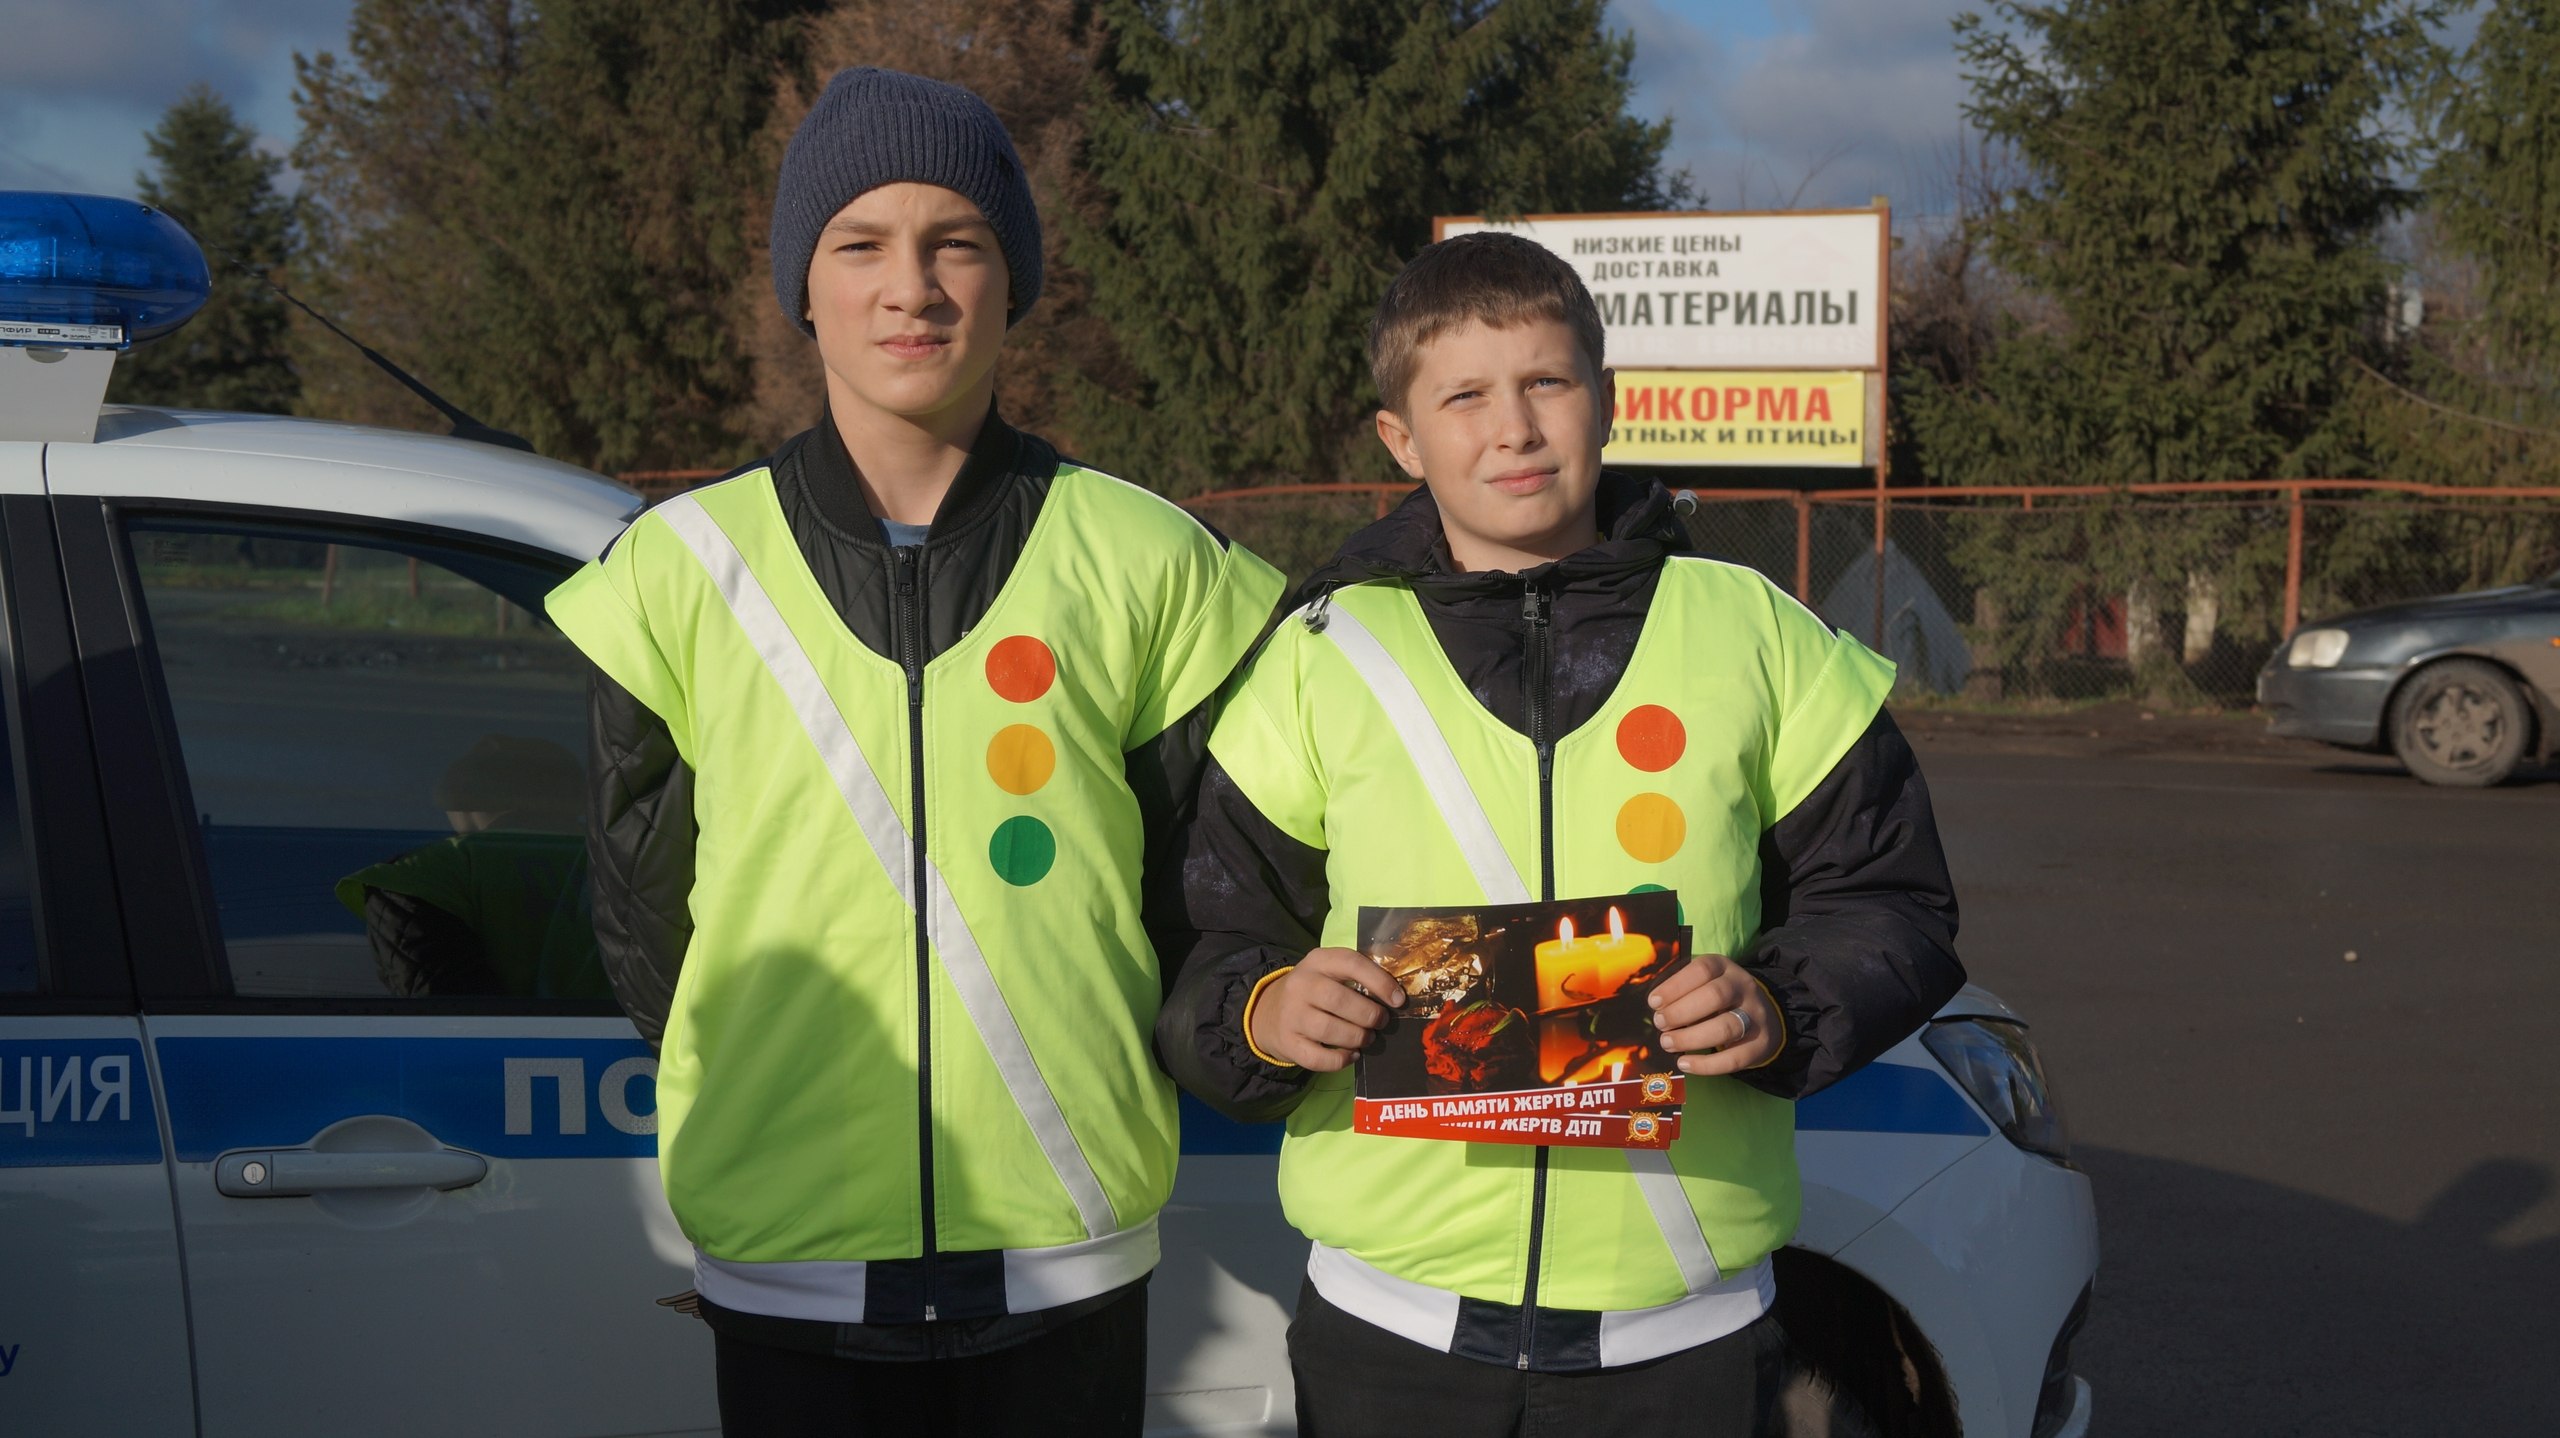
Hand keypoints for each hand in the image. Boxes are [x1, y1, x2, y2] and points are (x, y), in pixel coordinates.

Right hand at [1247, 947, 1403, 1071]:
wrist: (1269, 1011)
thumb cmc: (1314, 991)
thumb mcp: (1329, 972)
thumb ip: (1357, 979)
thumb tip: (1396, 999)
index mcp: (1318, 961)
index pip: (1351, 964)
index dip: (1380, 982)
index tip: (1398, 1000)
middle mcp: (1301, 985)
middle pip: (1340, 1000)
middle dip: (1370, 1015)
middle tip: (1381, 1022)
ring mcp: (1291, 1015)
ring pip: (1330, 1030)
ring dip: (1358, 1038)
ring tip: (1367, 1038)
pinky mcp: (1288, 1043)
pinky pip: (1319, 1058)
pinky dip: (1341, 1060)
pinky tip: (1351, 1055)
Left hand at [1648, 953, 1781, 1075]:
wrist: (1765, 1018)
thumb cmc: (1720, 1000)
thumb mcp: (1705, 983)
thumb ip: (1683, 991)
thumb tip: (1656, 1009)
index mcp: (1725, 968)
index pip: (1702, 969)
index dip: (1675, 986)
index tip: (1654, 1002)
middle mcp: (1744, 988)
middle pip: (1715, 996)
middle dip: (1681, 1011)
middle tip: (1660, 1023)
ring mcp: (1755, 1016)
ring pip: (1726, 1027)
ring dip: (1691, 1038)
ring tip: (1667, 1043)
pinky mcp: (1760, 1045)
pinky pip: (1734, 1058)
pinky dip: (1706, 1064)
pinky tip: (1684, 1063)